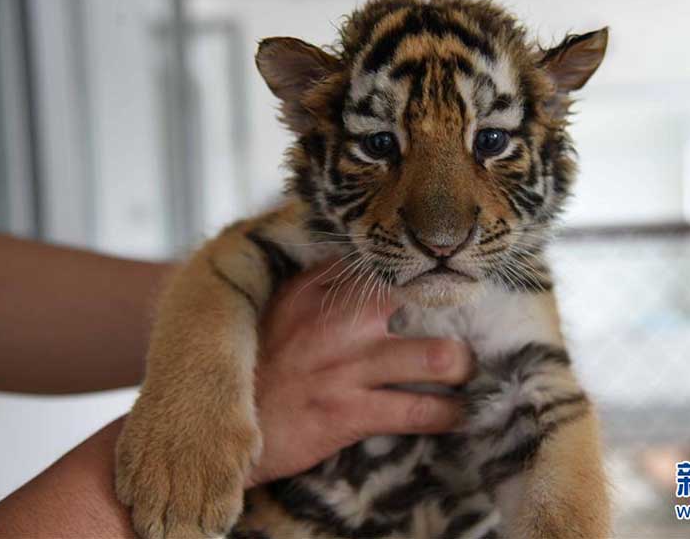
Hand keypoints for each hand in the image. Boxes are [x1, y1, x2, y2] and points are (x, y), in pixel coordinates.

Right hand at [247, 261, 473, 485]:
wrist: (216, 426)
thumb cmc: (256, 368)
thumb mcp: (276, 313)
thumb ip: (317, 286)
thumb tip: (352, 264)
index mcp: (315, 291)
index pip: (380, 264)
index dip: (420, 268)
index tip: (445, 270)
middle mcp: (336, 321)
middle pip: (419, 301)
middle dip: (453, 310)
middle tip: (474, 322)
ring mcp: (346, 367)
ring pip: (433, 357)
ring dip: (461, 366)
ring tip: (467, 371)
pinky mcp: (349, 412)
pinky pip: (417, 411)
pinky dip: (446, 414)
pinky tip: (456, 415)